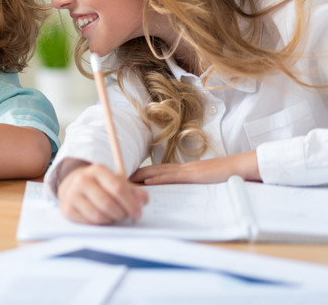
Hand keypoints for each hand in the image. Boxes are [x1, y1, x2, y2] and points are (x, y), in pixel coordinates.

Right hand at [58, 162, 148, 224]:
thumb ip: (134, 192)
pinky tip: (102, 217)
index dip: (131, 204)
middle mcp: (82, 179)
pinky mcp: (67, 208)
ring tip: (114, 216)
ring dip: (111, 220)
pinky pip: (89, 222)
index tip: (138, 214)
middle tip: (126, 216)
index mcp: (97, 170)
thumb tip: (143, 201)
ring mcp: (72, 194)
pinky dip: (100, 223)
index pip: (118, 188)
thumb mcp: (117, 183)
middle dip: (122, 214)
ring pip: (99, 215)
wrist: (73, 186)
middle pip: (109, 204)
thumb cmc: (101, 186)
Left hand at [131, 151, 259, 185]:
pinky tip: (147, 183)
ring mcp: (188, 171)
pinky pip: (174, 178)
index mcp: (185, 170)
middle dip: (136, 174)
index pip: (159, 171)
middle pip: (154, 170)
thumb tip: (184, 192)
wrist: (243, 167)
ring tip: (125, 180)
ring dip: (141, 176)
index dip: (143, 173)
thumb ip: (194, 184)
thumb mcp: (207, 181)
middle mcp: (183, 168)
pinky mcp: (195, 176)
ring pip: (159, 172)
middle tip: (118, 178)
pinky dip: (159, 180)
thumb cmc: (228, 175)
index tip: (128, 177)